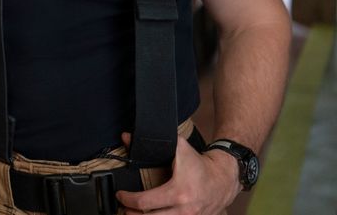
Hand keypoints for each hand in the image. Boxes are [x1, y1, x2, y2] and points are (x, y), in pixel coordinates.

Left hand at [116, 130, 240, 213]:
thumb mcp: (178, 147)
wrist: (224, 178)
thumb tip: (126, 136)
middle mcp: (185, 211)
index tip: (120, 195)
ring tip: (135, 214)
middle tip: (123, 209)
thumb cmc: (199, 164)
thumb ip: (153, 142)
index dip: (127, 200)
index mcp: (178, 193)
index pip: (144, 202)